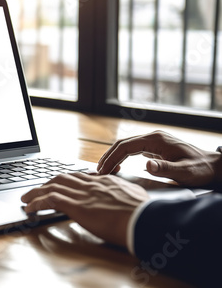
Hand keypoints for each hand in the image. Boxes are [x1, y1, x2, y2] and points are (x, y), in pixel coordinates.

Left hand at [21, 173, 148, 246]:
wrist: (143, 218)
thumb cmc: (143, 212)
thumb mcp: (136, 197)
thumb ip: (125, 195)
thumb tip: (128, 199)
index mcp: (104, 181)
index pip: (80, 176)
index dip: (66, 180)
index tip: (59, 183)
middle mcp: (90, 184)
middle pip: (62, 178)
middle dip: (47, 183)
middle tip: (38, 189)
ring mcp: (82, 194)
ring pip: (52, 187)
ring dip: (35, 192)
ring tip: (26, 199)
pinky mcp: (75, 206)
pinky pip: (50, 200)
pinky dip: (37, 203)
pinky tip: (29, 208)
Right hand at [97, 131, 221, 186]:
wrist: (214, 166)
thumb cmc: (201, 170)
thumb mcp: (185, 172)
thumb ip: (165, 169)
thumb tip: (146, 165)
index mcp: (156, 140)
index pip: (125, 146)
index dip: (112, 158)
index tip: (103, 171)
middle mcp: (153, 137)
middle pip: (122, 144)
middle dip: (108, 157)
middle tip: (98, 171)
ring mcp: (154, 141)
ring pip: (126, 146)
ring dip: (113, 157)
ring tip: (104, 170)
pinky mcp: (155, 147)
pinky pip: (133, 150)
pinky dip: (122, 158)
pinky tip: (118, 167)